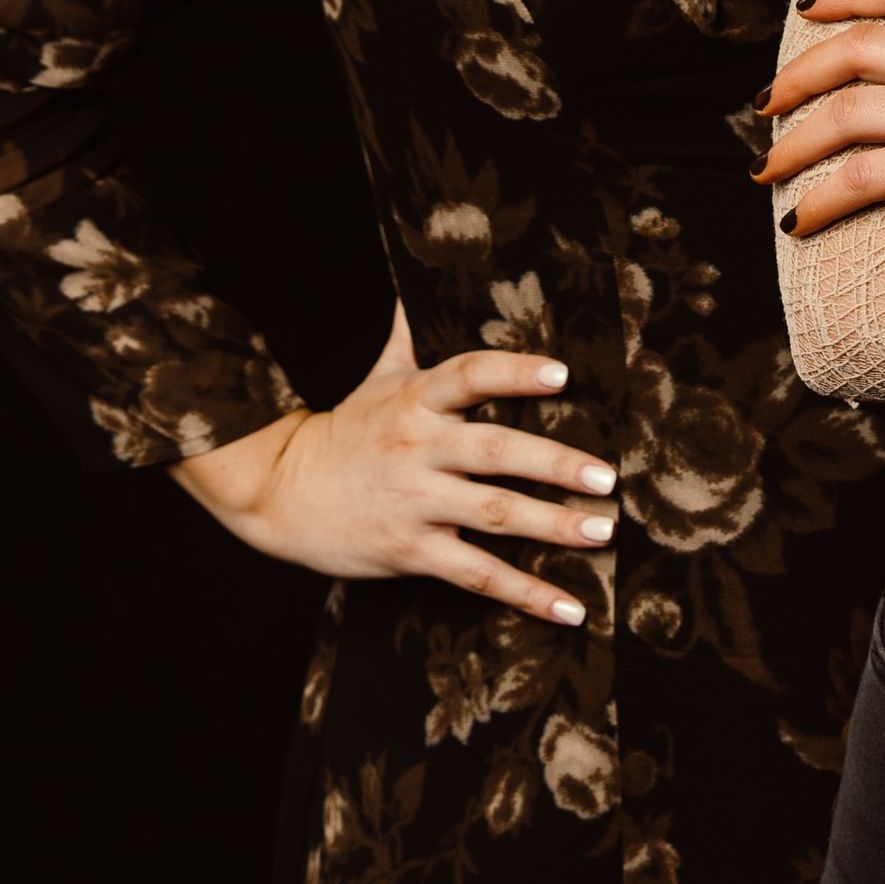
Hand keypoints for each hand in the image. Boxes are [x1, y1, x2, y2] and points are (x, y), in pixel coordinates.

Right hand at [166, 303, 614, 624]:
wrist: (278, 491)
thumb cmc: (343, 428)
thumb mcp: (376, 374)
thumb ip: (409, 333)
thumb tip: (419, 276)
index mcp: (416, 400)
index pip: (472, 376)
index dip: (516, 372)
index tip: (562, 373)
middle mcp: (419, 448)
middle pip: (496, 452)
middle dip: (555, 464)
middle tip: (606, 477)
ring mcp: (415, 502)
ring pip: (494, 514)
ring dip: (552, 527)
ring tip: (601, 533)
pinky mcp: (411, 551)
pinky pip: (476, 574)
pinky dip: (524, 593)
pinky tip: (567, 607)